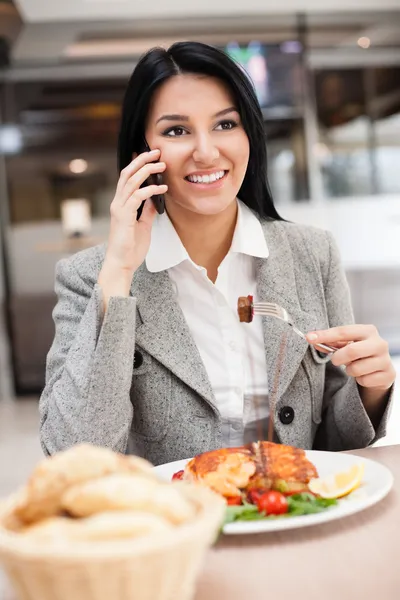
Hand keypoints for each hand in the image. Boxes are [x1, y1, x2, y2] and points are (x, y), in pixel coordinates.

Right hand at [104, 148, 166, 274]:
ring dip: (147, 171)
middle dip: (141, 160)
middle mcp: (118, 203)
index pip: (128, 178)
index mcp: (121, 204)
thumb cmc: (130, 248)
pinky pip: (137, 197)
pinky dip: (150, 190)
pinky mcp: (123, 216)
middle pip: (127, 173)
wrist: (122, 264)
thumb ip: (147, 212)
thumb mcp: (143, 226)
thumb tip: (154, 200)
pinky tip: (161, 188)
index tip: (152, 157)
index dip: (138, 165)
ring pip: (131, 181)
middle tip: (157, 152)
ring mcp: (119, 209)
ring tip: (161, 165)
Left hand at [306, 325, 395, 391]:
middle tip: (335, 361)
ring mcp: (385, 359)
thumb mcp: (346, 345)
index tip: (309, 338)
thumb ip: (330, 342)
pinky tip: (364, 375)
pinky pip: (364, 380)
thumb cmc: (360, 353)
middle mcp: (379, 343)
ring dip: (349, 371)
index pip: (343, 331)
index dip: (325, 335)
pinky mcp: (388, 374)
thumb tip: (312, 338)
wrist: (380, 369)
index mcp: (368, 331)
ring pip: (357, 369)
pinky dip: (359, 380)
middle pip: (352, 351)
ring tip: (354, 367)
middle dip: (338, 358)